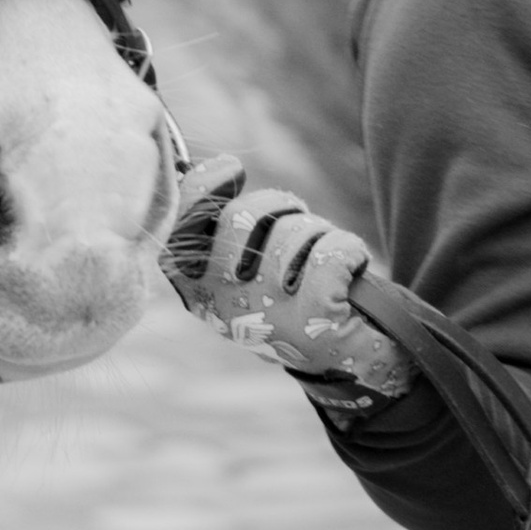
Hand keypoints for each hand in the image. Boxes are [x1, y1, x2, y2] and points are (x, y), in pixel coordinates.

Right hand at [161, 157, 412, 399]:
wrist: (345, 363)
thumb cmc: (289, 301)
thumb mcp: (241, 268)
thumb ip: (220, 224)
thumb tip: (219, 166)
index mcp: (197, 291)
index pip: (180, 225)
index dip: (202, 185)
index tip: (231, 169)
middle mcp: (224, 305)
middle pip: (243, 216)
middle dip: (277, 207)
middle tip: (295, 231)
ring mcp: (267, 313)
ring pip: (294, 231)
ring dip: (318, 234)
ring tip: (320, 261)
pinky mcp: (314, 317)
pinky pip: (333, 250)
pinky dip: (349, 250)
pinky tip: (350, 270)